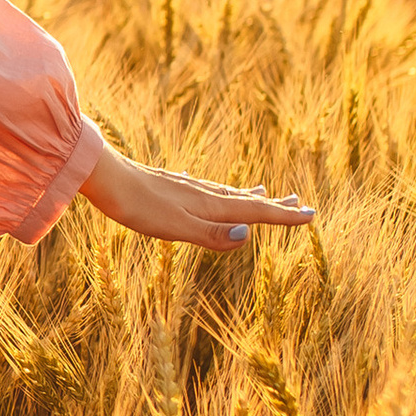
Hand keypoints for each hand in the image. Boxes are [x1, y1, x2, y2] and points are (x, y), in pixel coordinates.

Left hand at [80, 144, 314, 252]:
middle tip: (300, 203)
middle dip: (274, 206)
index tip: (310, 215)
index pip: (255, 214)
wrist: (105, 177)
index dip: (283, 217)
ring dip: (251, 198)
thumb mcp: (175, 228)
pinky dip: (224, 193)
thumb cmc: (138, 206)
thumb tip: (247, 238)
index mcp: (210, 206)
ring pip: (228, 195)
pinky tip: (214, 192)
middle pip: (247, 202)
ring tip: (265, 195)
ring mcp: (188, 189)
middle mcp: (204, 195)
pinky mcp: (172, 187)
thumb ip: (210, 235)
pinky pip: (209, 191)